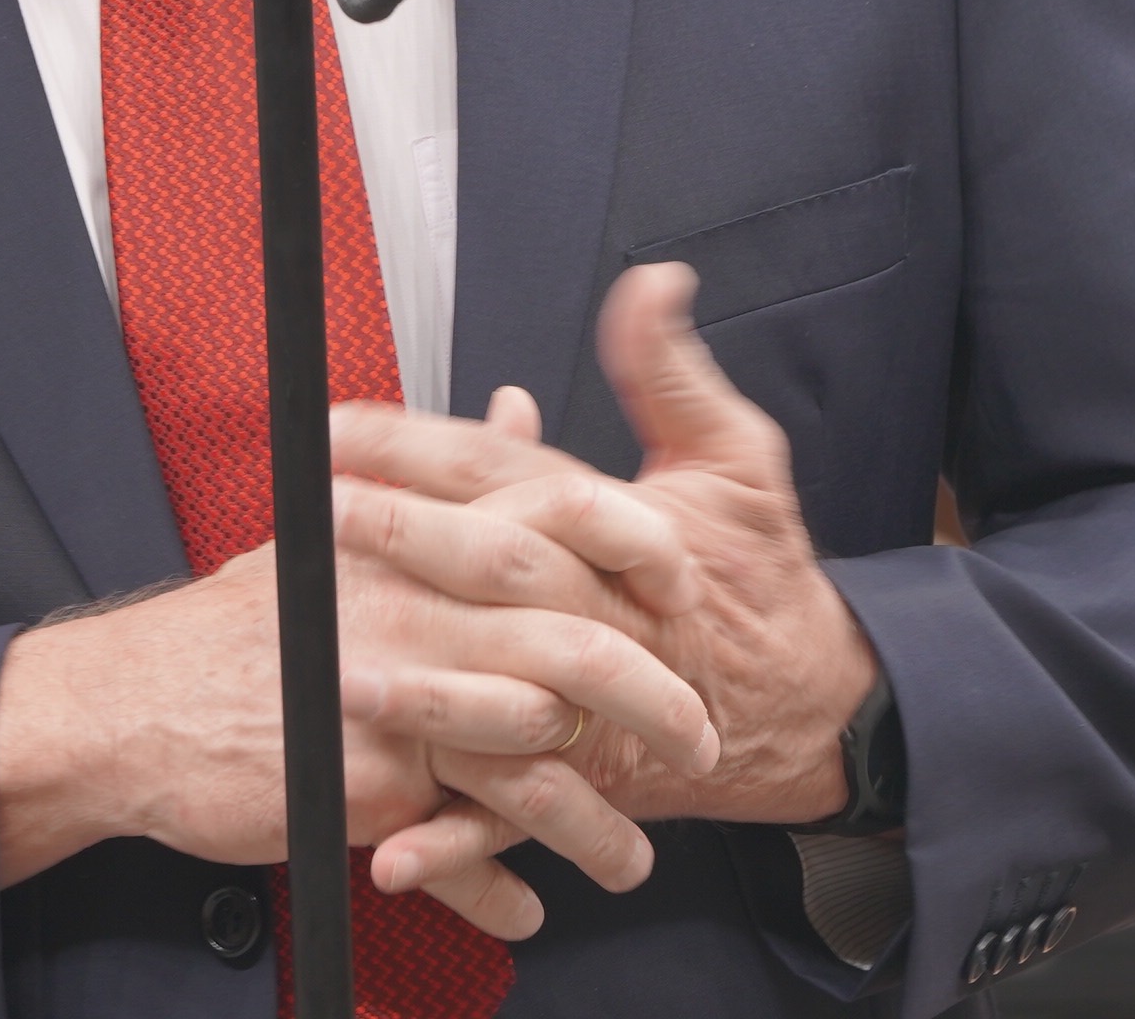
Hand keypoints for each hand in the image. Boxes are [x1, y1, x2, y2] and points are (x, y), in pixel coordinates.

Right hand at [0, 524, 717, 941]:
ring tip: (631, 858)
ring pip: (535, 754)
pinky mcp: (366, 777)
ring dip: (597, 819)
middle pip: (571, 637)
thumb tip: (520, 413)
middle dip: (654, 695)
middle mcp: (412, 601)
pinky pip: (462, 841)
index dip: (635, 543)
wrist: (130, 704)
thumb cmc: (241, 626)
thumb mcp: (341, 534)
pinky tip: (525, 907)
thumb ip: (444, 479)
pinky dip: (498, 885)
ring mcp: (393, 691)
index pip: (554, 509)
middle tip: (698, 736)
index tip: (685, 587)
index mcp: (411, 532)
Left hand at [330, 262, 878, 903]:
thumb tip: (653, 281)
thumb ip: (672, 372)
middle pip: (502, 568)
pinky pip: (522, 821)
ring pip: (507, 699)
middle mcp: (606, 616)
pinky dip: (464, 841)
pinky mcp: (594, 783)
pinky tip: (401, 853)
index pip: (510, 473)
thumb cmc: (760, 575)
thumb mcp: (733, 457)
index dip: (422, 445)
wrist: (813, 706)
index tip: (340, 426)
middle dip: (406, 539)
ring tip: (340, 677)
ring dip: (426, 694)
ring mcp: (597, 708)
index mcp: (626, 530)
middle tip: (321, 514)